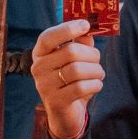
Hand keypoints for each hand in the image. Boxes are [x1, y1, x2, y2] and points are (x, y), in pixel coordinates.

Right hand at [29, 19, 104, 138]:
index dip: (67, 29)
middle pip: (70, 52)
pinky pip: (82, 87)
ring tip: (99, 74)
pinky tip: (96, 85)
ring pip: (78, 70)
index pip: (48, 37)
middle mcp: (38, 68)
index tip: (86, 24)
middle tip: (97, 61)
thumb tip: (88, 29)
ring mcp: (44, 86)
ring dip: (96, 71)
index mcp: (40, 53)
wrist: (65, 113)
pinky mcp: (56, 101)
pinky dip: (95, 85)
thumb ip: (80, 43)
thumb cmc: (70, 80)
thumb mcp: (74, 59)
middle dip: (92, 55)